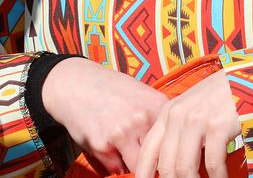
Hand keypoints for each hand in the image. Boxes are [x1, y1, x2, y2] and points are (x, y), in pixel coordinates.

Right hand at [42, 58, 167, 173]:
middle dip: (152, 159)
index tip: (166, 154)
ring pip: (138, 167)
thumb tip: (176, 144)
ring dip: (132, 162)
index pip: (174, 141)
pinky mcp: (102, 146)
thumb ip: (159, 117)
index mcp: (158, 105)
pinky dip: (114, 163)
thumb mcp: (143, 94)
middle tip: (141, 150)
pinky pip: (116, 169)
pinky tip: (108, 145)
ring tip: (125, 148)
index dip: (169, 150)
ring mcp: (122, 133)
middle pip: (158, 157)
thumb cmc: (112, 89)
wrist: (76, 83)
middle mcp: (142, 119)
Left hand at [134, 71, 240, 177]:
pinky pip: (212, 163)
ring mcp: (197, 120)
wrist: (246, 77)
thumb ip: (176, 131)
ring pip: (185, 168)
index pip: (147, 151)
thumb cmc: (219, 97)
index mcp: (167, 113)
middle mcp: (178, 116)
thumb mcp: (190, 109)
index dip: (143, 174)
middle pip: (165, 165)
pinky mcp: (217, 126)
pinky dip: (217, 177)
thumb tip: (168, 165)